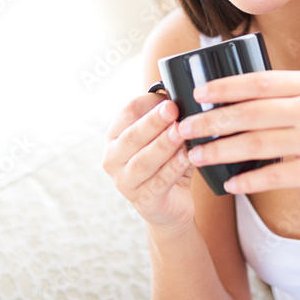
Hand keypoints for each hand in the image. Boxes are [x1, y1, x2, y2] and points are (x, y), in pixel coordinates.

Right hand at [102, 93, 194, 229]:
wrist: (171, 204)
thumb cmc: (166, 163)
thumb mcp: (162, 138)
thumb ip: (166, 119)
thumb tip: (178, 94)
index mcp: (115, 137)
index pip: (126, 114)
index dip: (147, 104)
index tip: (168, 97)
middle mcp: (113, 159)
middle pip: (132, 137)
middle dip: (153, 122)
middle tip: (172, 109)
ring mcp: (124, 182)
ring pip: (143, 161)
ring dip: (163, 145)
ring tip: (180, 132)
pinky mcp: (143, 201)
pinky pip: (158, 183)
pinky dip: (173, 169)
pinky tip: (186, 157)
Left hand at [177, 69, 299, 199]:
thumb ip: (292, 90)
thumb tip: (245, 91)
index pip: (259, 82)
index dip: (225, 87)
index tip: (199, 92)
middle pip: (251, 114)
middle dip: (212, 121)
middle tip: (185, 128)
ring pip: (257, 145)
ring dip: (222, 151)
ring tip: (198, 156)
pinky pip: (277, 176)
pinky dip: (250, 180)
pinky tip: (231, 183)